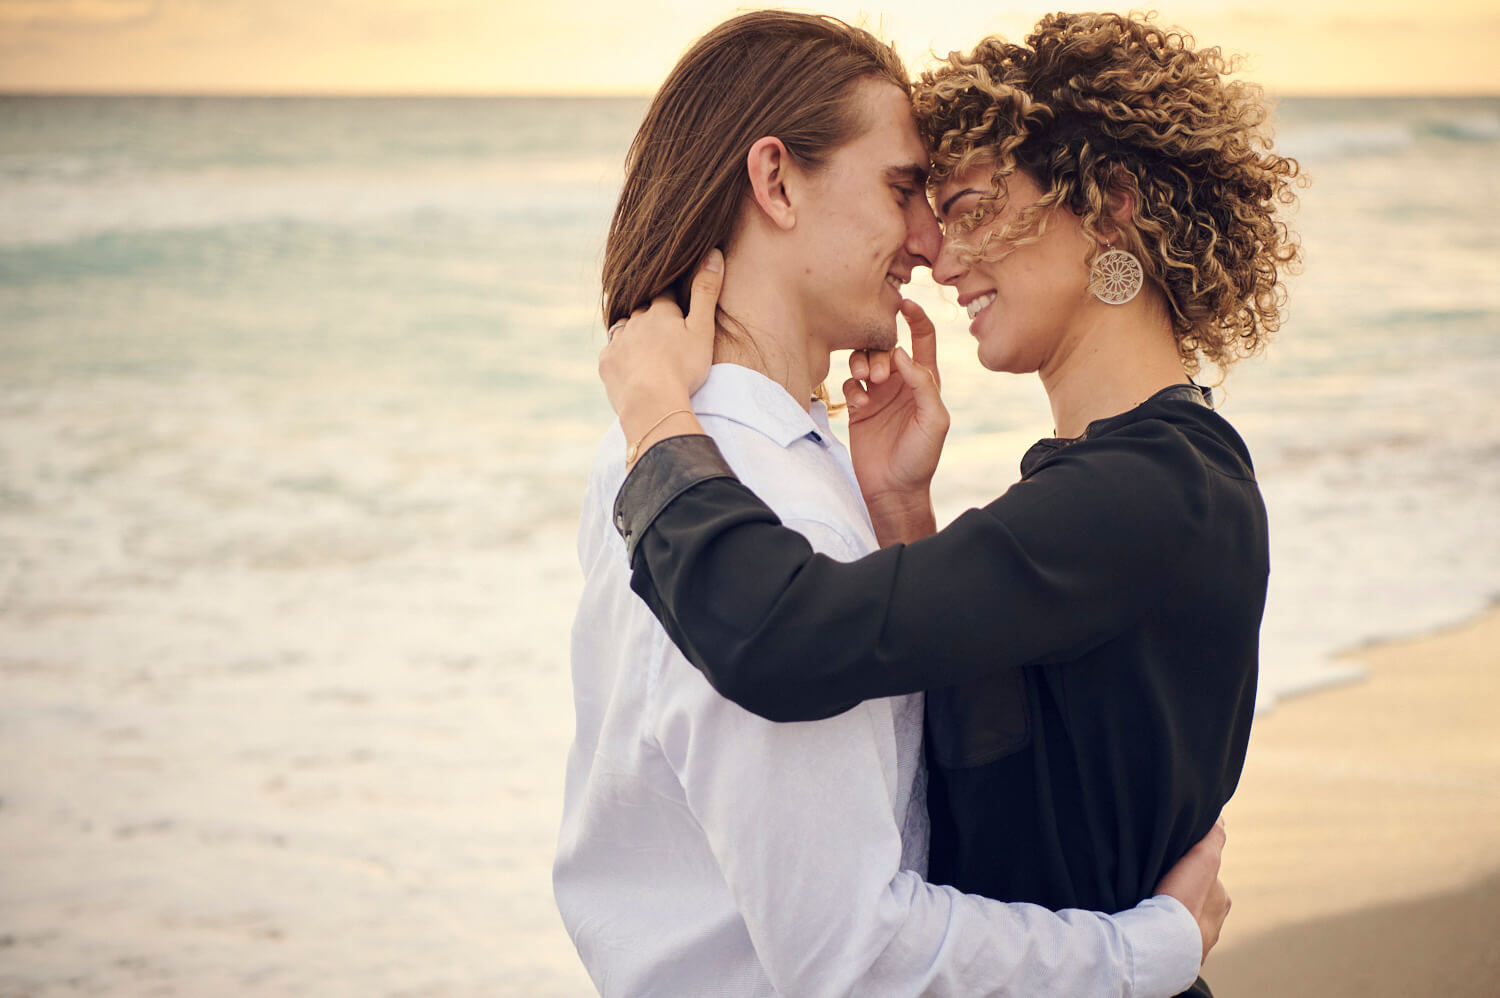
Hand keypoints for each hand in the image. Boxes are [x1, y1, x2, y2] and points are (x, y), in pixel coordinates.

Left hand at [598, 250, 721, 449]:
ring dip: (633, 334)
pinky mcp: (607, 363)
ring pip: (624, 329)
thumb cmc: (684, 368)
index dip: (671, 299)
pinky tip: (628, 365)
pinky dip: (620, 356)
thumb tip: (713, 252)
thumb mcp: (702, 329)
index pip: (665, 296)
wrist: (653, 403)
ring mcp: (618, 342)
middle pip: (641, 311)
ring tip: (644, 346)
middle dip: (650, 315)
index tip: (676, 305)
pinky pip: (612, 353)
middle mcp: (635, 321)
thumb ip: (706, 292)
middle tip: (662, 328)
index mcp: (660, 311)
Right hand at [843, 300, 948, 541]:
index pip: (922, 338)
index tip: (902, 302)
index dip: (915, 317)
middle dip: (880, 352)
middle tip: (879, 376)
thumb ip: (923, 384)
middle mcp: (901, 382)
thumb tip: (901, 352)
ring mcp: (879, 394)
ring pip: (865, 360)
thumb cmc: (921, 458)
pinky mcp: (859, 409)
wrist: (895, 491)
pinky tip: (857, 406)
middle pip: (887, 345)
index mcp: (925, 381)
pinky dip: (852, 389)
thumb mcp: (934, 420)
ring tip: (864, 383)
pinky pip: (850, 384)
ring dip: (862, 364)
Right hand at [1154, 818, 1230, 965]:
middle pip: (1193, 900)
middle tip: (1155, 887)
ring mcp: (1195, 945)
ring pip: (1179, 922)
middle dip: (1179, 895)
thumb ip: (1213, 836)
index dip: (1188, 868)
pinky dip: (1159, 933)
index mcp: (1221, 901)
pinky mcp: (1177, 961)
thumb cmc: (1184, 900)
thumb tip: (1219, 815)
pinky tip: (1144, 926)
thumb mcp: (1203, 859)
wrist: (1166, 943)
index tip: (1169, 866)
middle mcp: (1212, 925)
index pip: (1205, 877)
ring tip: (1145, 905)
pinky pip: (1166, 940)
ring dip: (1167, 916)